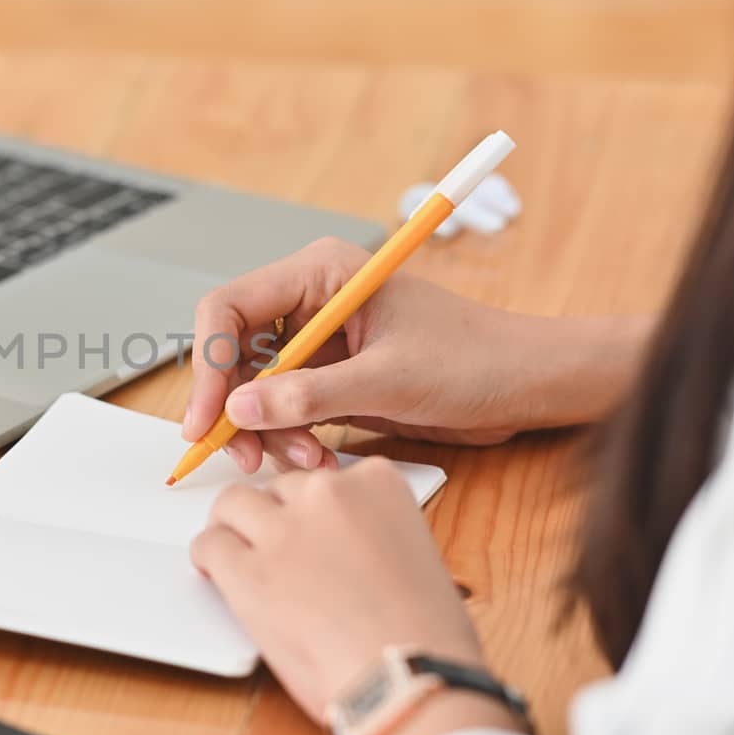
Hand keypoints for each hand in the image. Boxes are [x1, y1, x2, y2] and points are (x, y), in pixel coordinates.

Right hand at [183, 237, 651, 472]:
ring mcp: (319, 341)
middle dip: (234, 408)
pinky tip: (319, 459)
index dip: (208, 364)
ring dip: (268, 432)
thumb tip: (241, 411)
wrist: (526, 385)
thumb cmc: (476, 360)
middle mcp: (311, 301)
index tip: (207, 419)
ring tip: (306, 461)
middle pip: (234, 352)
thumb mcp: (390, 380)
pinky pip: (284, 408)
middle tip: (243, 456)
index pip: (229, 309)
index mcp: (320, 272)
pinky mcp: (331, 376)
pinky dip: (290, 439)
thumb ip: (311, 396)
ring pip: (255, 388)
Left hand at [191, 460, 521, 734]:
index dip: (315, 511)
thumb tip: (341, 550)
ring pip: (233, 504)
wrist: (410, 679)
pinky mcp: (248, 570)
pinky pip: (210, 544)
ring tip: (237, 556)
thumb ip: (373, 535)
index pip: (326, 479)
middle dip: (275, 518)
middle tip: (274, 551)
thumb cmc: (427, 636)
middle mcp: (327, 493)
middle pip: (278, 489)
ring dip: (234, 528)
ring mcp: (284, 529)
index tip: (313, 532)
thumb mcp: (415, 554)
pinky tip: (215, 574)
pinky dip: (209, 558)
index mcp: (377, 483)